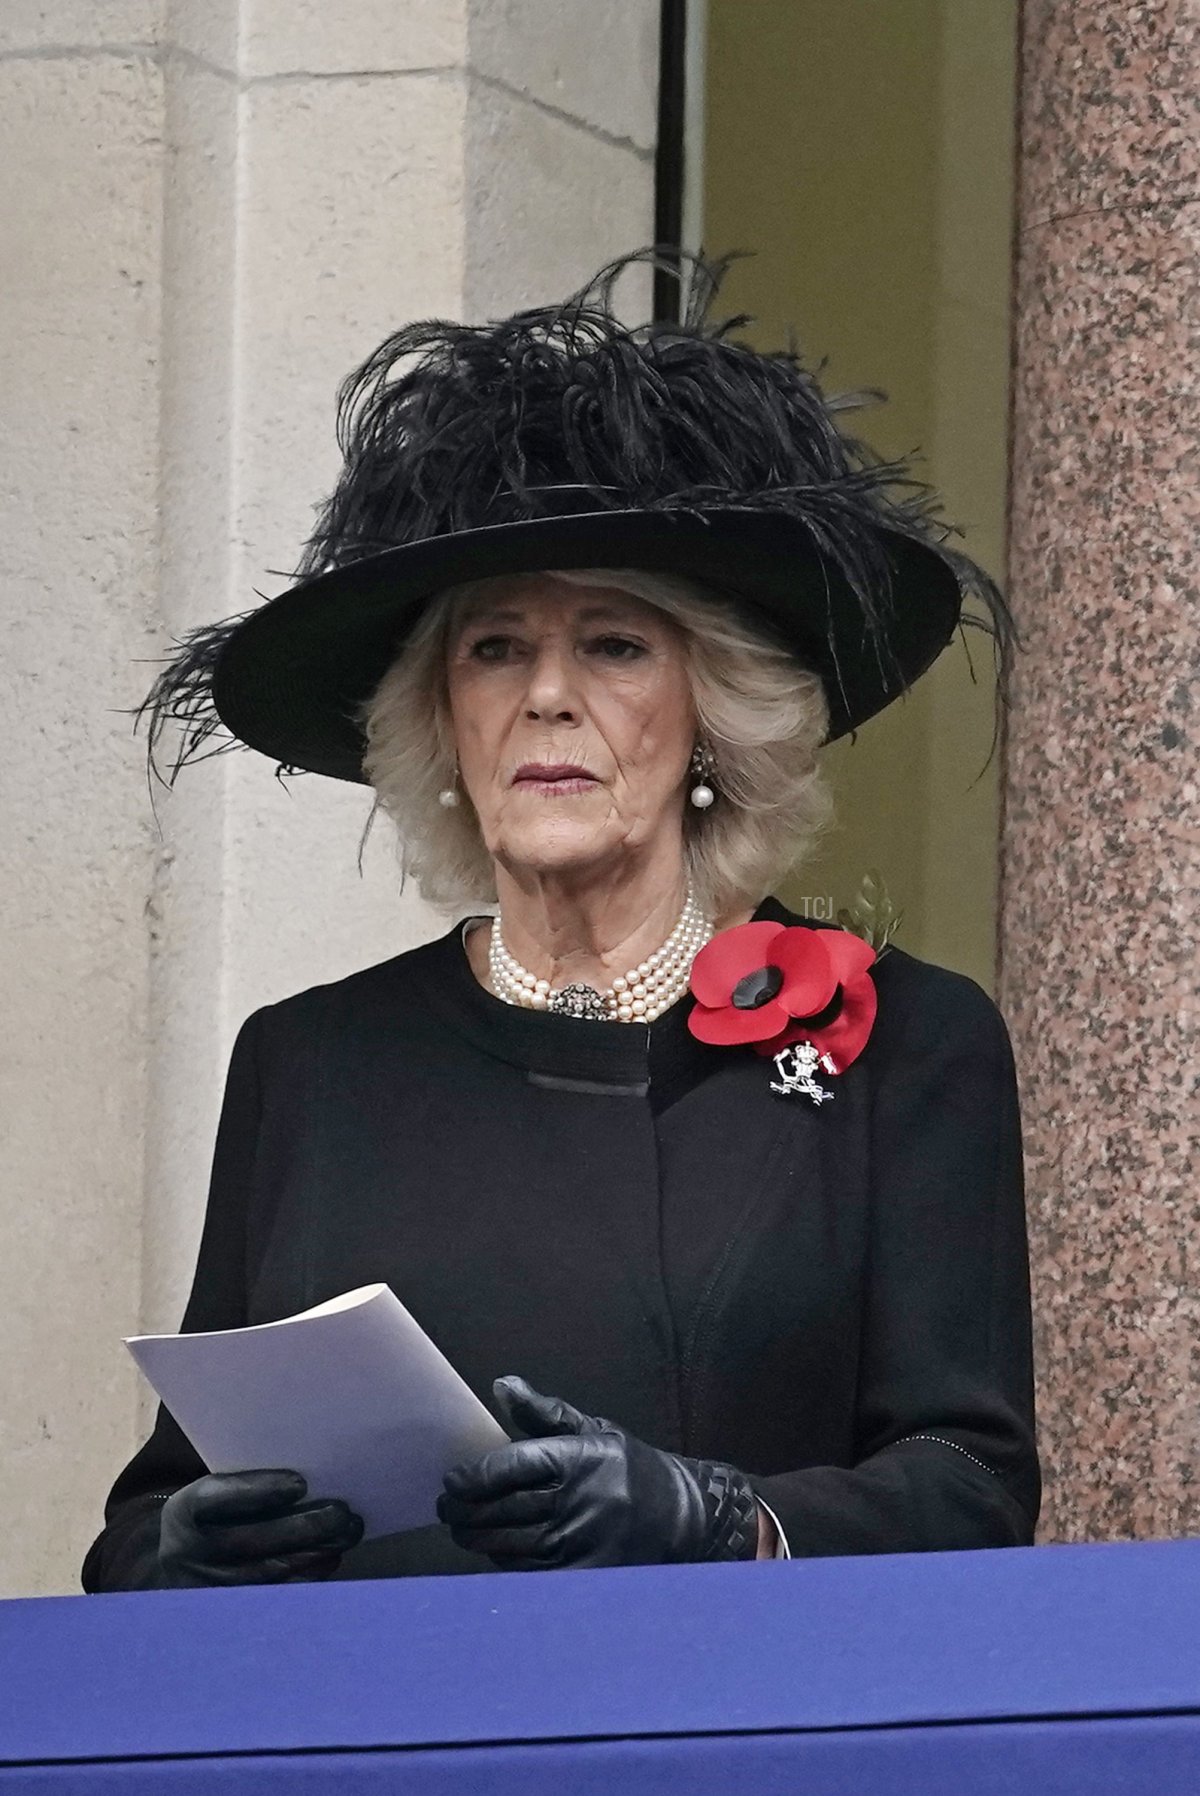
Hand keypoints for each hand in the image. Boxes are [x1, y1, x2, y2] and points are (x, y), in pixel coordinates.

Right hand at [157, 1470, 363, 1587]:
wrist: (173, 1565)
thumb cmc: (208, 1517)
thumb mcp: (210, 1494)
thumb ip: (244, 1485)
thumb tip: (306, 1480)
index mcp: (184, 1512)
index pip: (218, 1498)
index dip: (259, 1490)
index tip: (300, 1483)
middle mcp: (191, 1553)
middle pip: (252, 1541)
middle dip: (304, 1527)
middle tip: (342, 1513)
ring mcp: (209, 1587)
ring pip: (269, 1573)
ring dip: (315, 1553)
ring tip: (347, 1533)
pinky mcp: (228, 1612)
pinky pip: (274, 1597)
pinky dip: (307, 1577)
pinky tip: (330, 1559)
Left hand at [437, 1376, 760, 1569]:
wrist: (679, 1516)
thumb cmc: (627, 1468)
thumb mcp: (592, 1429)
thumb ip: (543, 1412)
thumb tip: (501, 1385)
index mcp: (578, 1458)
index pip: (509, 1467)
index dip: (471, 1476)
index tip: (452, 1480)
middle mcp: (577, 1500)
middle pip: (500, 1509)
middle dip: (463, 1510)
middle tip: (447, 1507)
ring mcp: (579, 1542)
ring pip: (507, 1543)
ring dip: (476, 1537)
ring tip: (462, 1527)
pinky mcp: (582, 1575)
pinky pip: (526, 1571)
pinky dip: (502, 1561)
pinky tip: (493, 1549)